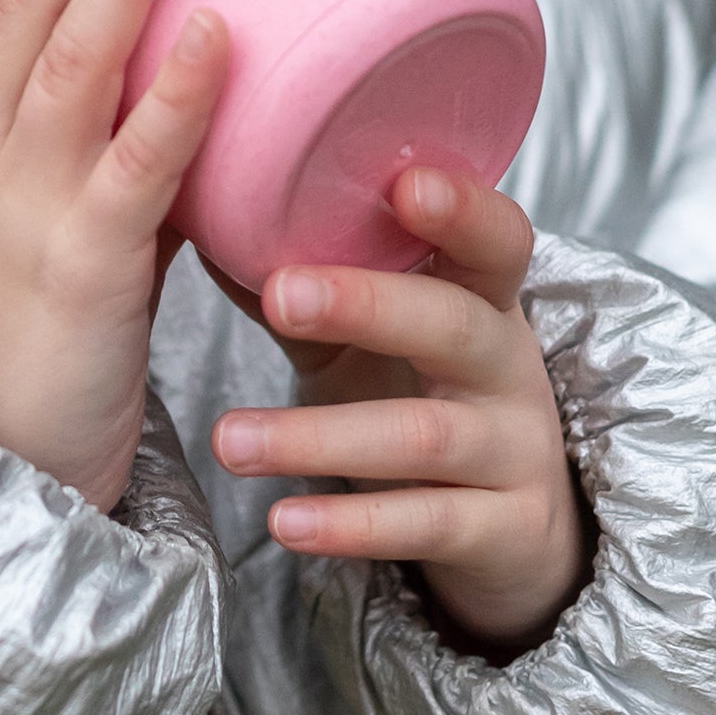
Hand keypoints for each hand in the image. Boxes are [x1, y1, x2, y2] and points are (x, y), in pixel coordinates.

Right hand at [0, 0, 229, 510]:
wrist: (6, 452)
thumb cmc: (34, 317)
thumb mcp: (33, 197)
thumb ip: (94, 123)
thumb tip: (182, 42)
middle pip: (16, 2)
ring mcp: (31, 202)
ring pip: (67, 61)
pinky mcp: (89, 261)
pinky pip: (137, 163)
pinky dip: (175, 93)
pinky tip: (217, 34)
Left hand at [208, 168, 588, 651]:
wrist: (513, 526)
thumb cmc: (417, 390)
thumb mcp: (367, 332)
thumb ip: (301, 278)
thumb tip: (201, 214)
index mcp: (482, 296)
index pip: (496, 238)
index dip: (464, 208)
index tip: (406, 183)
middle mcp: (509, 366)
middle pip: (454, 324)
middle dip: (368, 304)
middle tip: (279, 297)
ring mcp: (514, 451)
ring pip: (423, 436)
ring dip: (318, 437)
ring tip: (228, 439)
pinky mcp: (504, 531)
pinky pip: (425, 524)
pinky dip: (351, 526)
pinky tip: (283, 523)